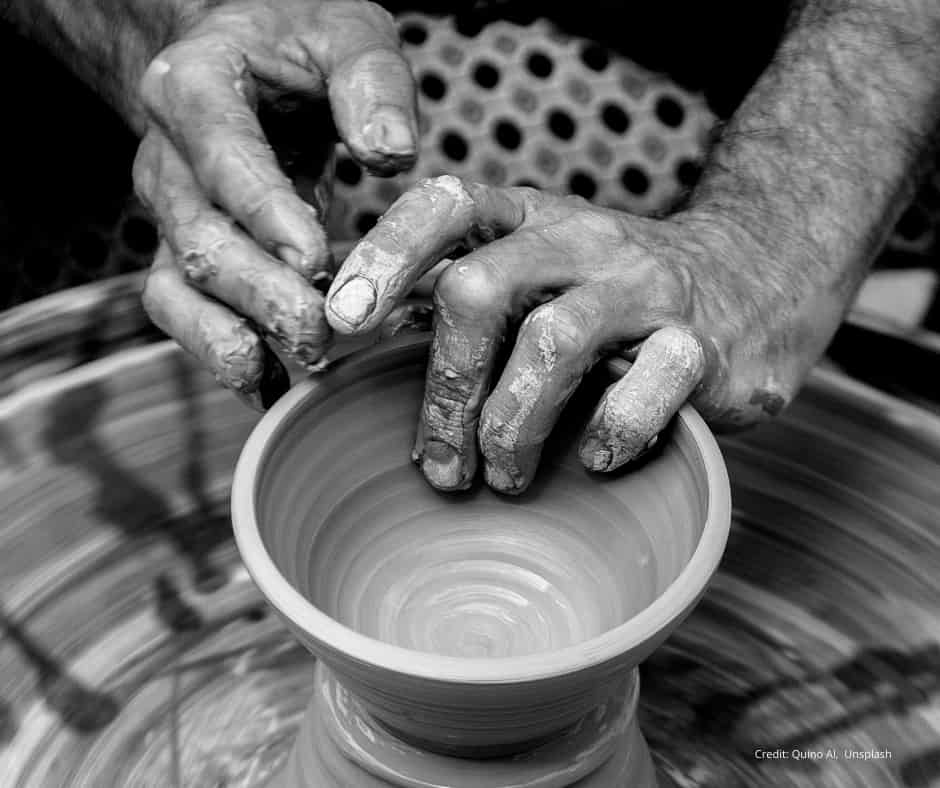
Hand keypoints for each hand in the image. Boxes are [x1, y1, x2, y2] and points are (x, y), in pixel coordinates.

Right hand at [133, 0, 416, 408]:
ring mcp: (170, 214)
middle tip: (324, 333)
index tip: (315, 260)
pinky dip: (221, 354)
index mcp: (195, 87)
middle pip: (198, 238)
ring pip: (176, 289)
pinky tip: (269, 385)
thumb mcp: (347, 31)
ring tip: (297, 367)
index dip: (264, 212)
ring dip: (232, 338)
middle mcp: (167, 157)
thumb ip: (372, 82)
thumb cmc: (301, 39)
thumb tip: (391, 154)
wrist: (244, 51)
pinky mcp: (183, 254)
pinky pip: (185, 314)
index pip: (221, 155)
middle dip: (261, 294)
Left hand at [325, 176, 815, 493]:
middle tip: (437, 464)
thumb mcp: (540, 268)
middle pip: (480, 289)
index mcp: (529, 218)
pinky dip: (605, 438)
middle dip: (444, 386)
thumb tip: (352, 335)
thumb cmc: (613, 293)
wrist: (757, 276)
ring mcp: (643, 289)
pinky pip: (641, 394)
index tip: (340, 322)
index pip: (444, 205)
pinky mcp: (700, 345)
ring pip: (552, 345)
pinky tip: (591, 462)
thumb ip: (463, 294)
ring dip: (510, 427)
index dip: (385, 255)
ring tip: (502, 478)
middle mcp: (581, 240)